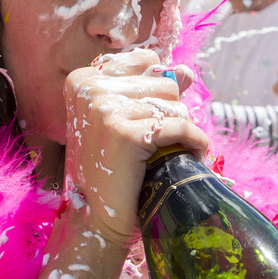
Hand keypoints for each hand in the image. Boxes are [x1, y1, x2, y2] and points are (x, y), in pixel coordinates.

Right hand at [63, 49, 207, 244]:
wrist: (97, 218)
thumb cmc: (111, 167)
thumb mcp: (124, 119)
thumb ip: (153, 90)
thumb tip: (186, 71)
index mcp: (82, 80)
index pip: (146, 61)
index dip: (157, 90)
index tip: (149, 116)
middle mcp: (90, 89)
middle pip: (163, 82)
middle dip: (170, 112)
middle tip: (158, 140)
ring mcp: (105, 110)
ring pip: (174, 105)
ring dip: (181, 129)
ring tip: (168, 150)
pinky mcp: (125, 134)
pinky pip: (179, 127)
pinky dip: (194, 141)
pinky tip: (193, 153)